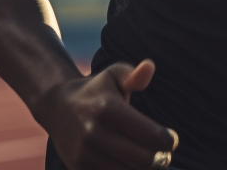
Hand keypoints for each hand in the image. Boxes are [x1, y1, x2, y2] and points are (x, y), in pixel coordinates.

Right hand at [37, 59, 179, 169]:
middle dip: (160, 159)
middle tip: (163, 154)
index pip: (151, 136)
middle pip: (144, 161)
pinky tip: (129, 164)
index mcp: (107, 109)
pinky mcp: (77, 169)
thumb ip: (134, 75)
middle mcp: (93, 133)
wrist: (56, 107)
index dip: (168, 142)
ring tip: (147, 159)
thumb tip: (149, 67)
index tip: (171, 139)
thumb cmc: (96, 90)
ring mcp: (83, 154)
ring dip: (143, 169)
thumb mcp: (113, 75)